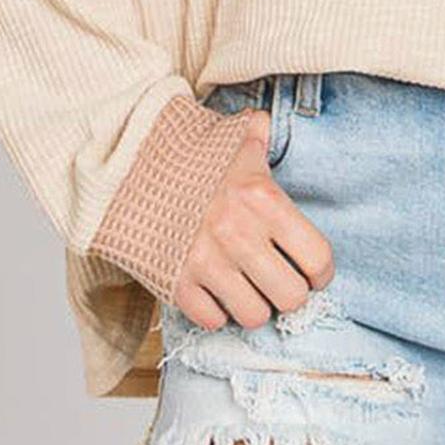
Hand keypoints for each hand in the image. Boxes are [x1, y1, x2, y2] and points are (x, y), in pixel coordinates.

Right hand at [169, 107, 334, 330]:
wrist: (124, 168)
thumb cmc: (185, 155)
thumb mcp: (228, 140)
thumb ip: (257, 133)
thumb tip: (264, 123)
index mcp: (263, 198)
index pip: (316, 258)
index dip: (320, 272)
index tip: (312, 272)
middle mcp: (239, 234)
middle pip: (291, 297)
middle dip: (289, 293)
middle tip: (279, 281)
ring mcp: (206, 262)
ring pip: (254, 316)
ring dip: (254, 305)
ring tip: (247, 287)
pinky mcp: (176, 283)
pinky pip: (213, 320)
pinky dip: (217, 311)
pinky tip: (215, 291)